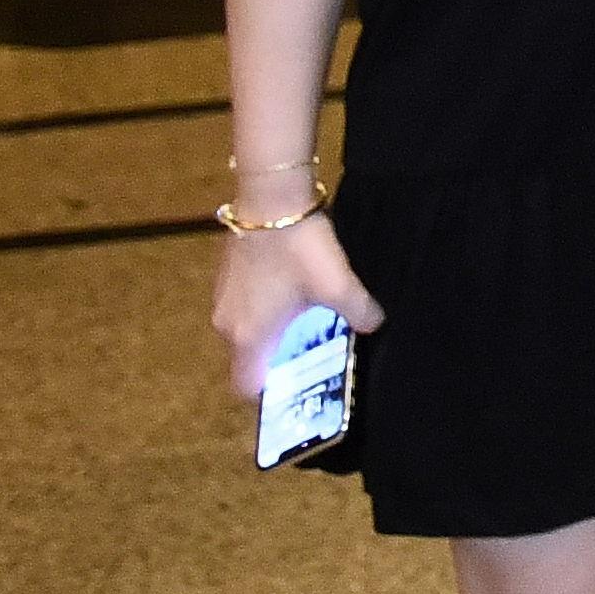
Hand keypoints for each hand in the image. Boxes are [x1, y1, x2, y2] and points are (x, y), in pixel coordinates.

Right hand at [211, 215, 383, 398]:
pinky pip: (244, 307)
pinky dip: (265, 309)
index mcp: (248, 336)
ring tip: (308, 320)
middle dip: (278, 360)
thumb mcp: (339, 285)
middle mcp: (227, 323)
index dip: (269, 394)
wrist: (271, 199)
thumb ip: (359, 312)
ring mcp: (222, 298)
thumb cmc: (300, 251)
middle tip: (312, 352)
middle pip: (248, 359)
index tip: (297, 385)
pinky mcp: (226, 277)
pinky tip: (293, 292)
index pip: (246, 387)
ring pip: (246, 331)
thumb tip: (372, 325)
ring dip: (272, 332)